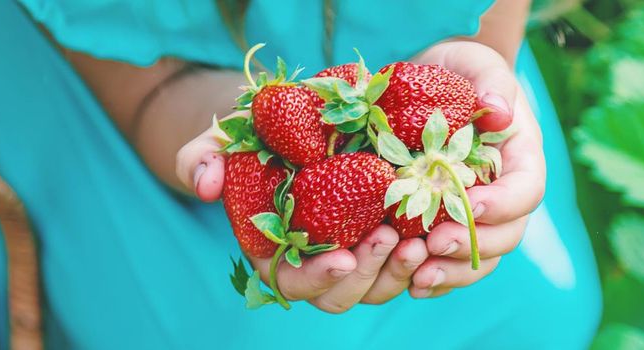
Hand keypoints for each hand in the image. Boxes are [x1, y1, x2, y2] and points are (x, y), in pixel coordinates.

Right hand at [177, 112, 429, 312]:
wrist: (299, 119)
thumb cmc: (255, 135)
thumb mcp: (225, 137)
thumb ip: (201, 157)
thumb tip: (204, 186)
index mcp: (275, 251)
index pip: (292, 282)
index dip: (316, 278)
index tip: (339, 257)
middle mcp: (317, 261)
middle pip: (341, 295)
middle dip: (367, 274)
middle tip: (389, 239)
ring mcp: (356, 252)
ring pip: (381, 285)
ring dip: (401, 268)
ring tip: (422, 237)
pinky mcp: (389, 235)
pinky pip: (412, 261)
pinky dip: (428, 252)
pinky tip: (443, 225)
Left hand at [403, 40, 545, 297]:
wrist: (433, 85)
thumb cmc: (459, 72)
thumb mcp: (475, 64)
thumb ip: (491, 81)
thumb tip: (498, 110)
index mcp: (519, 158)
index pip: (526, 191)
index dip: (503, 204)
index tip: (471, 205)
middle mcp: (503, 194)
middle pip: (506, 234)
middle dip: (473, 244)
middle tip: (435, 243)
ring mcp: (476, 216)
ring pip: (479, 258)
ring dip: (451, 272)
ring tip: (418, 277)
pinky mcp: (446, 227)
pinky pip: (448, 263)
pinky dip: (433, 278)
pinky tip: (408, 284)